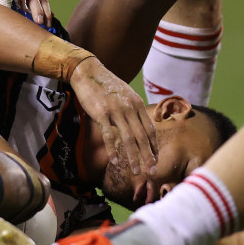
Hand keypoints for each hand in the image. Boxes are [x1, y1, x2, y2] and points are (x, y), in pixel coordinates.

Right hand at [70, 58, 158, 178]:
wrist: (88, 72)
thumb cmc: (105, 85)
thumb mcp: (124, 95)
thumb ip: (131, 110)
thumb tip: (136, 126)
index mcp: (137, 104)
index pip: (150, 130)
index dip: (153, 147)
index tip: (155, 160)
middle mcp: (130, 108)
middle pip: (143, 137)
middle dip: (149, 157)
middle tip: (152, 172)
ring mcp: (116, 111)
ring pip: (129, 139)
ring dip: (134, 157)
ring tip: (136, 172)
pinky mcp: (101, 114)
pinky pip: (109, 135)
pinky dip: (113, 150)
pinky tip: (115, 162)